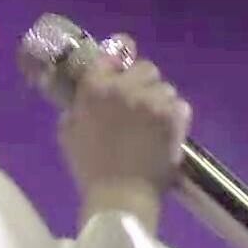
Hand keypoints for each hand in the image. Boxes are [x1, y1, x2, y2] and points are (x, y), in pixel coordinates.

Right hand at [58, 36, 191, 203]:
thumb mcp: (68, 133)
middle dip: (142, 83)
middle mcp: (126, 87)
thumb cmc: (89, 169)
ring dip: (159, 102)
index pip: (115, 50)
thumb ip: (77, 107)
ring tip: (153, 125)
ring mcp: (153, 101)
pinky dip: (175, 117)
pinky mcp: (175, 117)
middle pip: (145, 68)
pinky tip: (165, 134)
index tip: (123, 65)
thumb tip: (84, 97)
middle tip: (138, 105)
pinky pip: (180, 105)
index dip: (121, 55)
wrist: (120, 198)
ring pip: (164, 88)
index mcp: (95, 88)